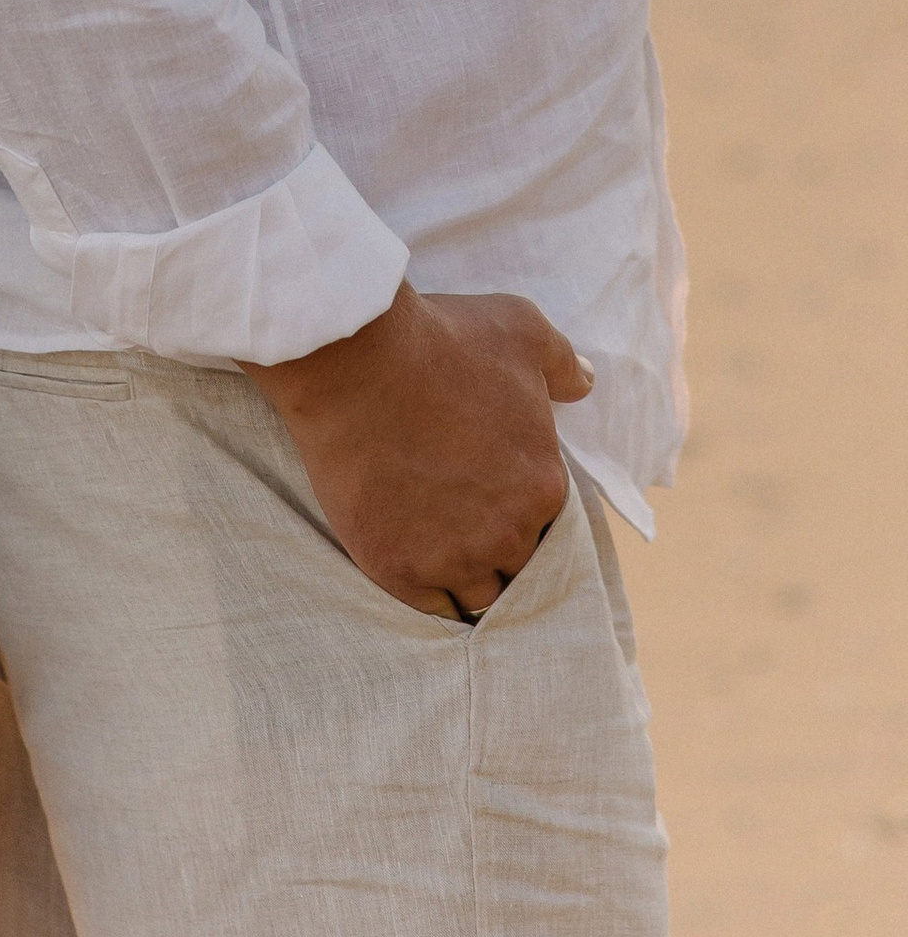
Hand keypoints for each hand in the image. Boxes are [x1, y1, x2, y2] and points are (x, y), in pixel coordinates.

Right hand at [248, 286, 591, 621]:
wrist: (354, 359)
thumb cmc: (440, 340)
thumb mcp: (521, 330)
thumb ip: (563, 363)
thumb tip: (584, 382)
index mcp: (543, 486)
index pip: (549, 526)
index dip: (521, 512)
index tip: (493, 496)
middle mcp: (507, 533)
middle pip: (516, 568)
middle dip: (497, 550)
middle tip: (465, 526)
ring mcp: (451, 557)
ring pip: (477, 598)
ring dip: (466, 580)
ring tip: (441, 557)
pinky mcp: (397, 567)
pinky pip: (427, 606)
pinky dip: (425, 591)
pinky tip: (412, 565)